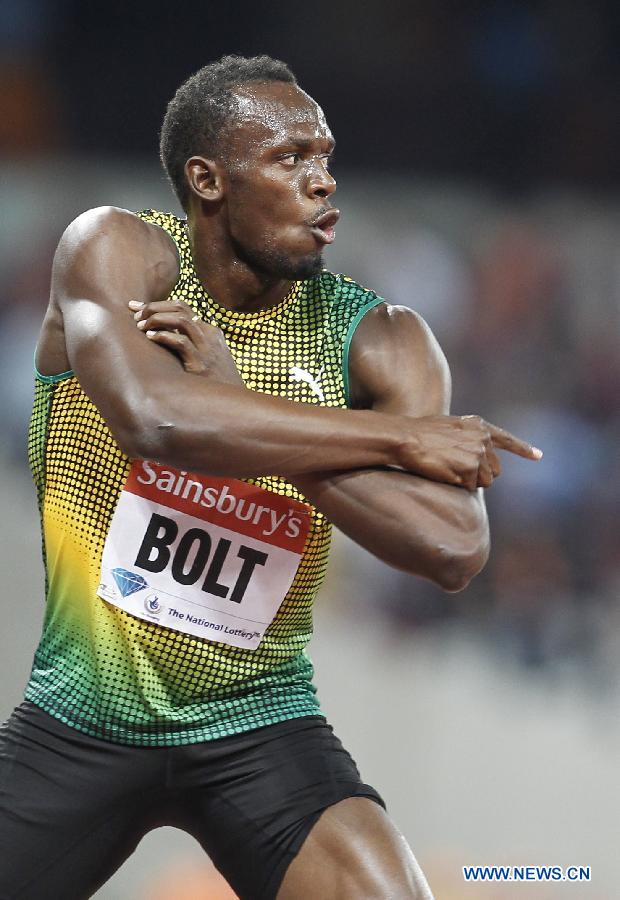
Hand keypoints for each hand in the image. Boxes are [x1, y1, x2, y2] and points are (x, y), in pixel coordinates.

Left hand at [128, 299, 243, 384]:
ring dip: (157, 319)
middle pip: (180, 308)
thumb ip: (190, 345)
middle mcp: (209, 335)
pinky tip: (150, 337)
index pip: (182, 308)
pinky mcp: (200, 364)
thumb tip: (162, 337)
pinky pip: (181, 342)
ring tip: (141, 326)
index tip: (136, 307)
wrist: (230, 404)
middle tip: (136, 315)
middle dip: (154, 307)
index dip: (157, 304)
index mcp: (210, 332)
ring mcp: (206, 349)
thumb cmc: (212, 383)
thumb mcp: (205, 358)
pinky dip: (163, 336)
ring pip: (181, 320)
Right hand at [398, 414, 541, 489]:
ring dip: (468, 482)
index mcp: (479, 426)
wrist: (406, 438)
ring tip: (447, 468)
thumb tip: (480, 459)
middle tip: (455, 468)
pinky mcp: (470, 469)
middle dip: (479, 475)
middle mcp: (483, 438)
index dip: (523, 449)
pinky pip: (470, 488)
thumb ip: (468, 438)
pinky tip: (444, 472)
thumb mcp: (450, 427)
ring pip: (484, 482)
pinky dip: (457, 485)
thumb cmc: (419, 434)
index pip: (506, 439)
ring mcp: (478, 454)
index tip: (538, 456)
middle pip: (494, 471)